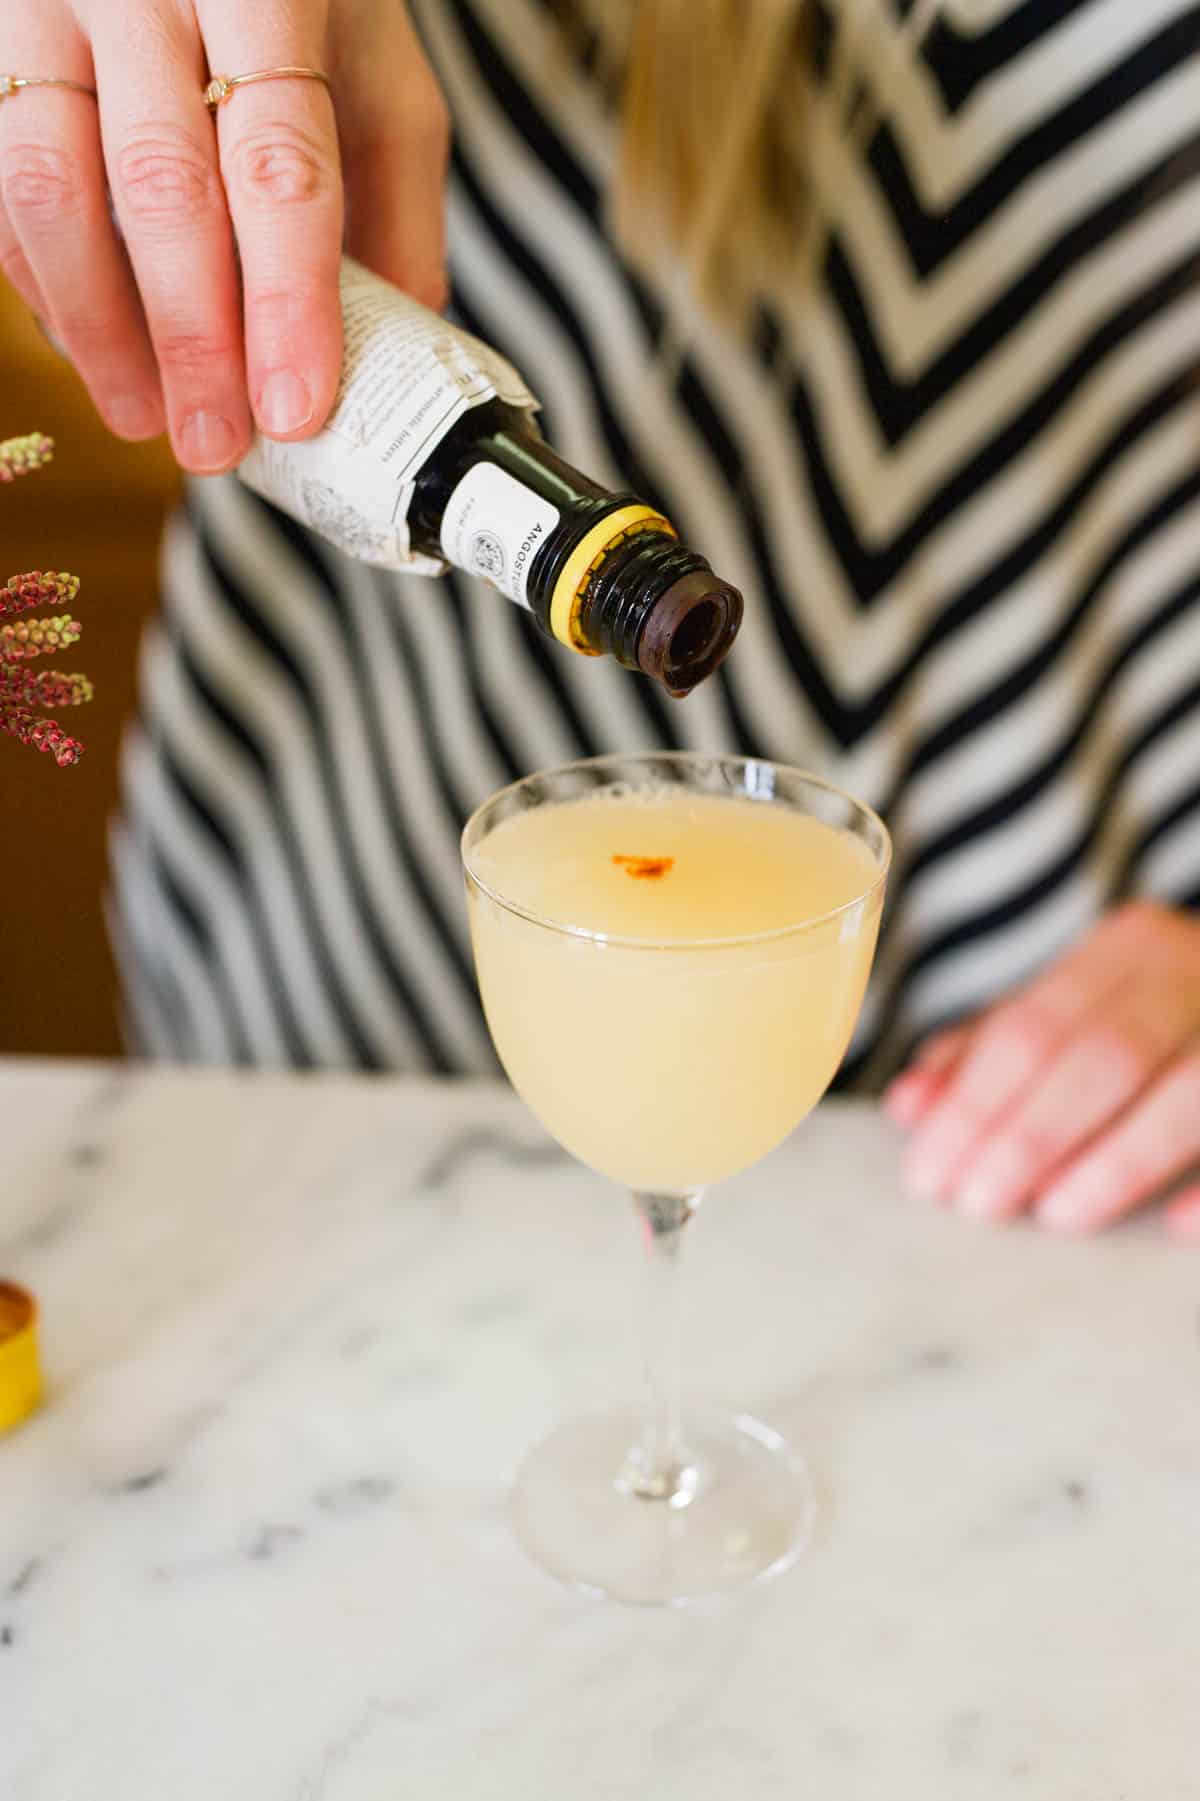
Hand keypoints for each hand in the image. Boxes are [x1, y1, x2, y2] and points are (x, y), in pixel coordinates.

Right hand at [0, 0, 448, 471]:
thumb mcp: (377, 75)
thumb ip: (393, 203)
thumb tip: (397, 356)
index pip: (279, 163)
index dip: (285, 302)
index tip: (293, 410)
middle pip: (161, 187)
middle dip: (191, 341)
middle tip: (214, 444)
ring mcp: (44, 4)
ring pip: (51, 187)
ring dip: (98, 328)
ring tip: (145, 417)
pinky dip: (42, 280)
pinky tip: (90, 347)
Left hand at [884, 901, 1199, 1237]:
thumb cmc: (1144, 1008)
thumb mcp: (1064, 1008)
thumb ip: (984, 1054)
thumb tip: (910, 1107)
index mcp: (1124, 948)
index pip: (1031, 1026)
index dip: (973, 1104)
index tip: (928, 1173)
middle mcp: (1190, 972)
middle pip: (1103, 1057)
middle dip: (1032, 1137)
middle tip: (977, 1205)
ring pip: (1187, 1091)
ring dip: (1117, 1160)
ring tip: (1055, 1215)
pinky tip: (1172, 1226)